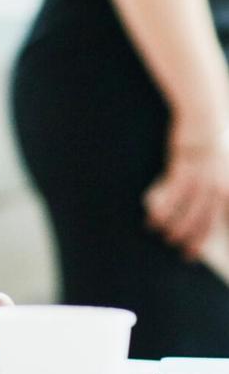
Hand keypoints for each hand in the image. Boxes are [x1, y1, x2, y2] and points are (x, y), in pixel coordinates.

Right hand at [144, 131, 228, 257]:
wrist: (204, 118)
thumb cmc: (215, 139)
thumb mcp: (226, 163)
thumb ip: (221, 184)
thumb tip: (211, 203)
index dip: (226, 237)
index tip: (222, 254)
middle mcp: (218, 186)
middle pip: (207, 222)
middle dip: (197, 241)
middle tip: (188, 256)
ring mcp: (200, 180)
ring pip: (188, 214)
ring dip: (176, 230)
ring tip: (167, 239)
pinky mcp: (182, 172)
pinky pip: (171, 199)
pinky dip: (162, 213)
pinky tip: (152, 222)